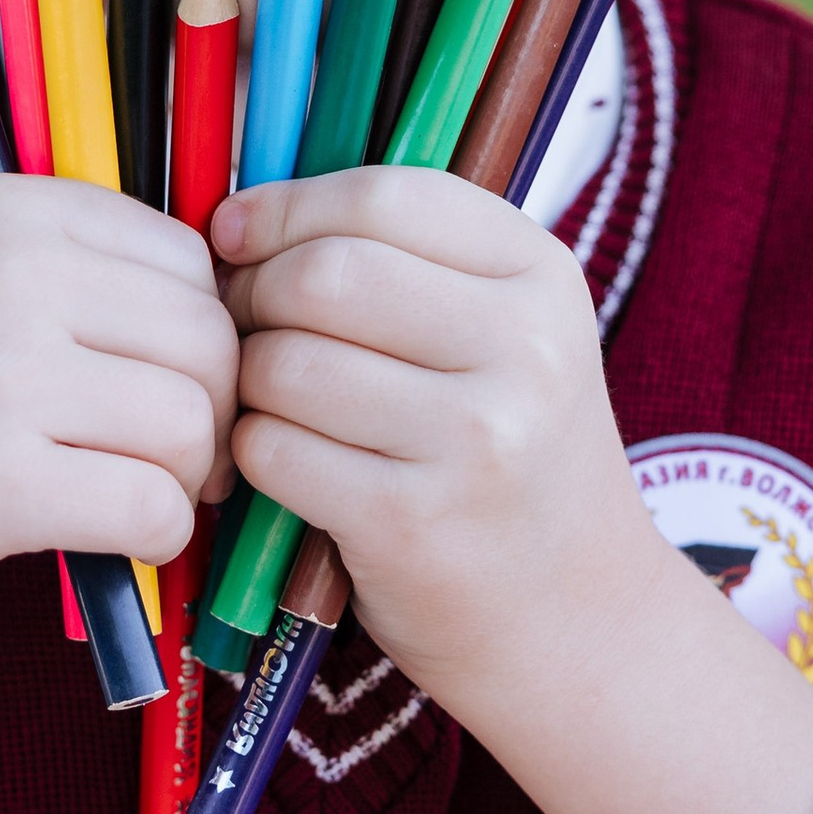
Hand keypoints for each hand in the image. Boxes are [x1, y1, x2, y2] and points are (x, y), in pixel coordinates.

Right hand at [0, 174, 236, 655]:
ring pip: (191, 426)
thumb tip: (233, 303)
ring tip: (131, 500)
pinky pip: (151, 509)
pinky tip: (113, 546)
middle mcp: (6, 274)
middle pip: (206, 339)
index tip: (167, 387)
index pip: (187, 257)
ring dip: (183, 482)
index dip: (200, 333)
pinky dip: (154, 540)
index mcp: (2, 209)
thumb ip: (66, 274)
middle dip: (209, 413)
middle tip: (174, 464)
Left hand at [214, 167, 647, 701]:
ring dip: (249, 381)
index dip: (287, 208)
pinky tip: (286, 466)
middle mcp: (525, 349)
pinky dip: (256, 454)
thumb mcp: (505, 337)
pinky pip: (275, 449)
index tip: (237, 234)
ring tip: (271, 403)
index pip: (384, 195)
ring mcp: (474, 439)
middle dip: (252, 293)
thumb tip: (236, 218)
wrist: (576, 618)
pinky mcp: (411, 522)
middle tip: (242, 328)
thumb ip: (401, 262)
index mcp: (542, 276)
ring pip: (286, 362)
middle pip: (324, 274)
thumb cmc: (507, 459)